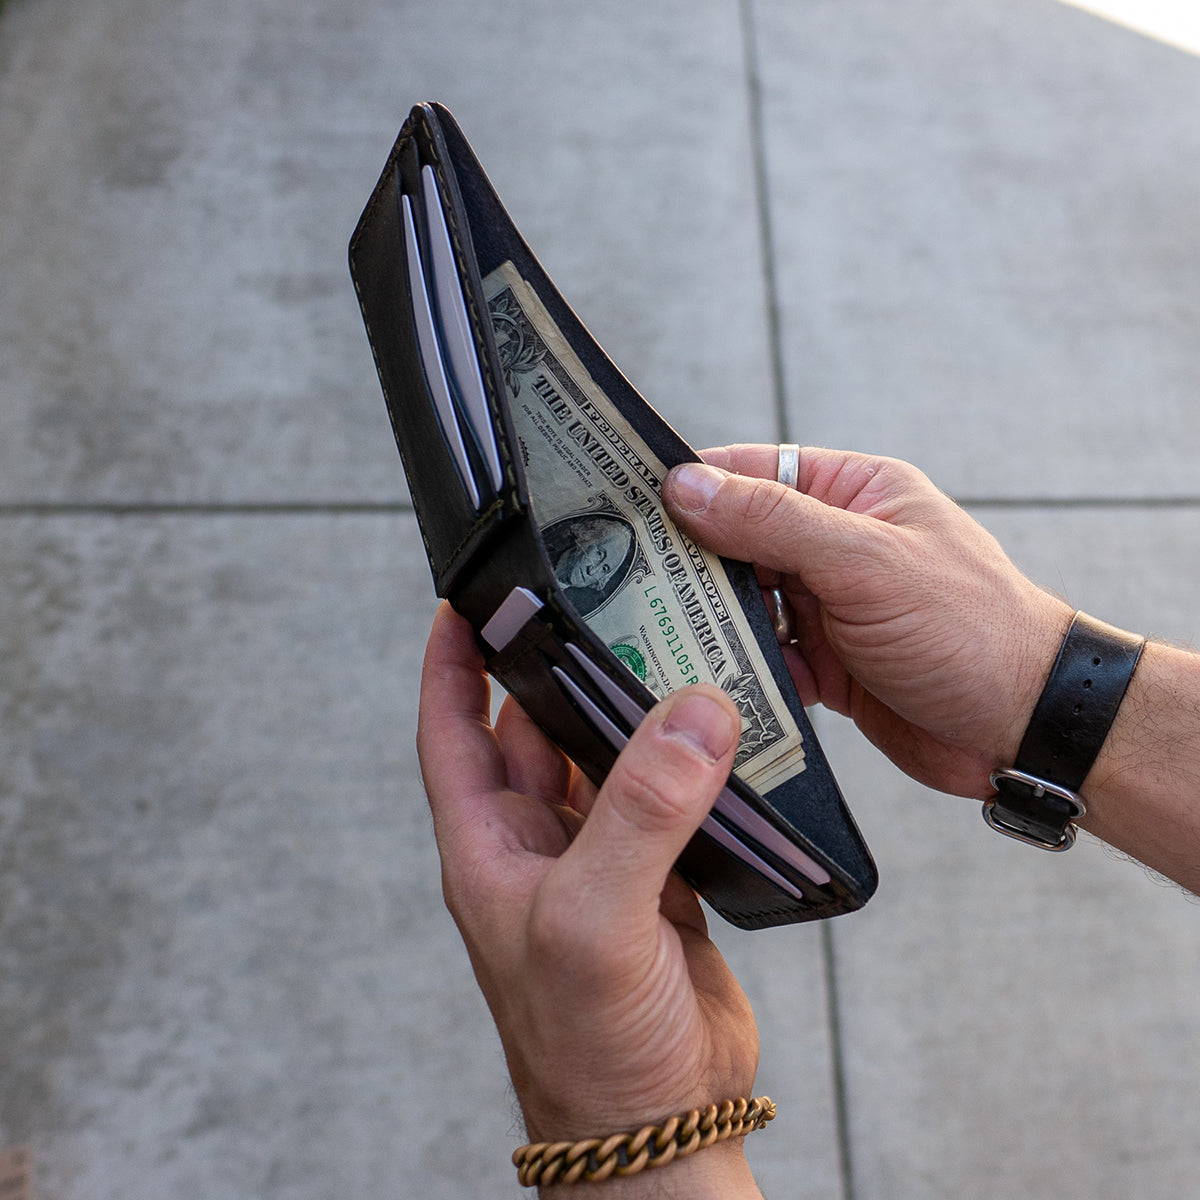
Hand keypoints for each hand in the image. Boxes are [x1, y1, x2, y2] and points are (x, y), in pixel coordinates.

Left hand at [417, 603, 765, 1197]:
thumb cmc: (589, 1049)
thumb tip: (689, 715)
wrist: (659, 1129)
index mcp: (491, 850)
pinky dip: (689, 766)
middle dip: (559, 671)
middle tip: (594, 604)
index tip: (465, 599)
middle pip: (536, 734)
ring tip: (664, 651)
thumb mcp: (595, 919)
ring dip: (632, 715)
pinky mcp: (661, 884)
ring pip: (607, 763)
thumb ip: (640, 814)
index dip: (452, 664)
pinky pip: (667, 803)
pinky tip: (715, 734)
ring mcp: (601, 865)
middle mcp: (539, 849)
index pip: (452, 732)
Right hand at [663, 445, 1071, 799]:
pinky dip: (740, 670)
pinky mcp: (823, 664)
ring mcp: (827, 606)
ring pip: (743, 604)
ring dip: (712, 623)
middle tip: (624, 582)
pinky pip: (762, 658)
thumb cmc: (968, 627)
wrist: (1025, 728)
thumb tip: (687, 485)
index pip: (753, 471)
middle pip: (736, 541)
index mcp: (852, 493)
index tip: (629, 502)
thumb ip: (773, 521)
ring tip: (658, 637)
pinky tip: (715, 684)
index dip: (692, 483)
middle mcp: (834, 544)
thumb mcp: (866, 561)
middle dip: (690, 564)